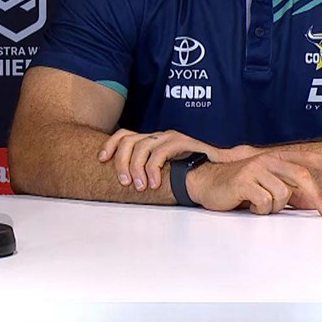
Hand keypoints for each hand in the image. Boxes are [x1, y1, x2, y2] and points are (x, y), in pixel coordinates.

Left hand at [98, 129, 254, 190]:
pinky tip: (155, 182)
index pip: (124, 135)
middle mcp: (159, 135)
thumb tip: (126, 183)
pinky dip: (153, 168)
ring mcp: (170, 137)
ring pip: (141, 146)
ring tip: (140, 186)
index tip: (101, 160)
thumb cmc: (191, 174)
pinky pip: (160, 152)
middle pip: (128, 140)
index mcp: (152, 141)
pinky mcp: (182, 141)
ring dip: (136, 168)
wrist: (220, 169)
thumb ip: (147, 173)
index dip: (109, 145)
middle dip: (121, 162)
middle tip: (124, 183)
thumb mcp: (163, 172)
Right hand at [187, 150, 321, 215]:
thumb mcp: (264, 186)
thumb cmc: (235, 185)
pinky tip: (249, 206)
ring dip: (275, 207)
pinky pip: (265, 202)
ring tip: (260, 205)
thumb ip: (287, 191)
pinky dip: (260, 210)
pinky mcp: (243, 181)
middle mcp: (265, 159)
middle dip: (316, 197)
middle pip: (301, 176)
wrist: (203, 182)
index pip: (302, 157)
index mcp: (272, 158)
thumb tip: (310, 203)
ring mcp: (254, 168)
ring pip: (283, 195)